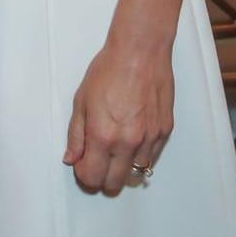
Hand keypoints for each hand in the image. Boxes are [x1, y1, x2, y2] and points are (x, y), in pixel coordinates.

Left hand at [63, 39, 174, 194]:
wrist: (139, 52)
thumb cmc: (108, 70)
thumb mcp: (81, 101)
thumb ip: (75, 135)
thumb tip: (71, 158)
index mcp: (102, 136)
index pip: (92, 177)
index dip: (84, 175)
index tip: (82, 165)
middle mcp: (127, 143)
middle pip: (115, 184)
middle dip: (102, 178)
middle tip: (97, 163)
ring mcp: (149, 139)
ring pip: (136, 174)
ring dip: (123, 168)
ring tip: (115, 150)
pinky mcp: (164, 131)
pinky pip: (151, 157)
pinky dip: (140, 155)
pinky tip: (131, 139)